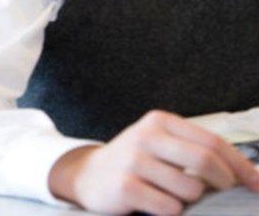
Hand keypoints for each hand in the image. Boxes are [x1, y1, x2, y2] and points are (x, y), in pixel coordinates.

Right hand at [49, 110, 258, 214]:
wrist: (87, 174)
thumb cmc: (135, 162)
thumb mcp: (161, 144)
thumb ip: (195, 150)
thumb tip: (249, 174)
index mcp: (160, 122)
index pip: (213, 142)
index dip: (241, 166)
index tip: (257, 184)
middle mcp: (146, 136)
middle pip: (205, 161)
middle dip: (223, 183)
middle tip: (222, 193)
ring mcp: (133, 161)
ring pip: (190, 189)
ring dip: (190, 200)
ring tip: (173, 195)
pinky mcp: (125, 186)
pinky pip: (169, 207)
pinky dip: (170, 211)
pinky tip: (155, 203)